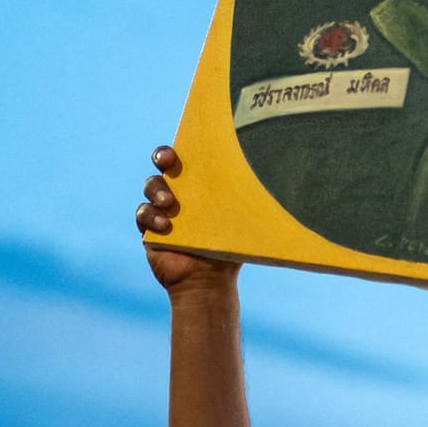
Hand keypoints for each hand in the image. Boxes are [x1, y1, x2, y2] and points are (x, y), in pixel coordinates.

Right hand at [136, 146, 240, 294]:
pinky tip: (165, 226)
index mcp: (201, 183)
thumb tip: (284, 174)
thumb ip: (254, 198)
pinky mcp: (149, 228)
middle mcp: (179, 190)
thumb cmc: (230, 248)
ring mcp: (161, 208)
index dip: (186, 144)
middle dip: (162, 156)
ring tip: (170, 203)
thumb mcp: (243, 220)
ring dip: (157, 190)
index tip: (184, 145)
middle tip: (168, 162)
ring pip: (151, 186)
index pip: (189, 156)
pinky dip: (151, 216)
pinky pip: (142, 214)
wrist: (210, 281)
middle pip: (163, 164)